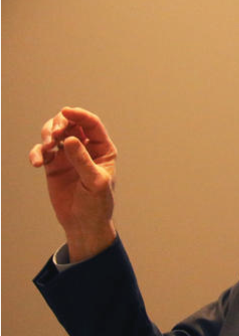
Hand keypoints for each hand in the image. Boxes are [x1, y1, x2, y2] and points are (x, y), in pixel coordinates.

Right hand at [29, 107, 117, 261]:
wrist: (83, 224)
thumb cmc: (97, 204)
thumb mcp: (94, 182)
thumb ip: (82, 160)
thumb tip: (69, 139)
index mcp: (103, 149)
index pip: (91, 125)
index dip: (79, 115)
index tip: (66, 111)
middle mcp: (86, 148)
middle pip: (70, 124)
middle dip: (59, 124)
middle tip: (53, 135)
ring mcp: (68, 155)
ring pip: (54, 133)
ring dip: (47, 136)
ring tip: (47, 148)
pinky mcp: (53, 165)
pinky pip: (42, 151)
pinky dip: (37, 153)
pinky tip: (37, 163)